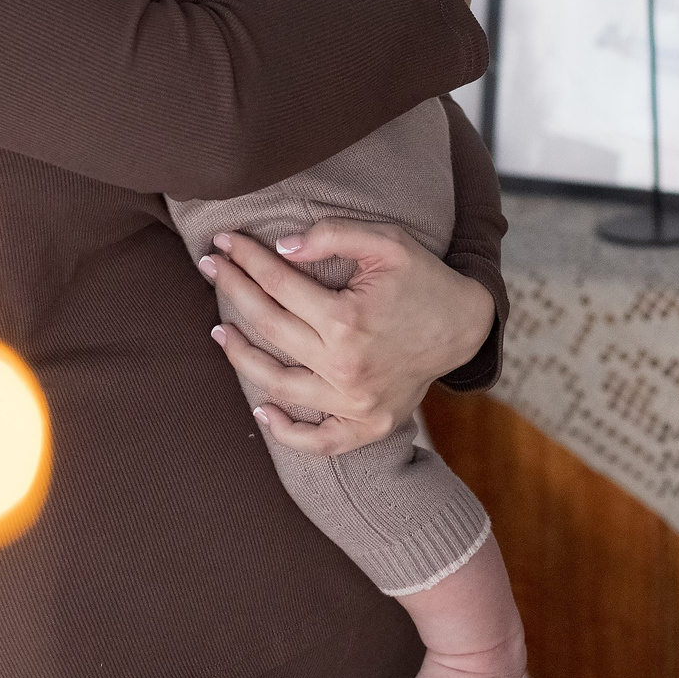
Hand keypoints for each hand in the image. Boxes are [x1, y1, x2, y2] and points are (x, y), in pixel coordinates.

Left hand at [201, 219, 495, 456]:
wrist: (467, 326)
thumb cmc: (424, 279)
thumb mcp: (387, 242)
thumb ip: (334, 236)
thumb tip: (280, 248)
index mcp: (347, 319)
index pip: (278, 285)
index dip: (246, 259)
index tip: (225, 241)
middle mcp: (344, 366)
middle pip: (268, 327)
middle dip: (233, 291)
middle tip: (211, 267)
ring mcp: (354, 403)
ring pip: (277, 384)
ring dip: (240, 356)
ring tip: (218, 330)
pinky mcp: (366, 425)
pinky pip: (317, 441)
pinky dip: (285, 432)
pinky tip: (261, 409)